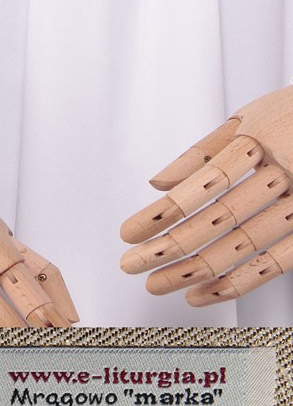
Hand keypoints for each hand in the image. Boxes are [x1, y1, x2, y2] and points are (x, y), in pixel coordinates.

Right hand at [0, 183, 77, 363]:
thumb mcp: (0, 230)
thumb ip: (39, 269)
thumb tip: (72, 315)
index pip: (38, 307)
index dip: (56, 337)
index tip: (68, 357)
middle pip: (13, 332)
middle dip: (34, 360)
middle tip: (49, 380)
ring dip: (3, 371)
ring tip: (21, 388)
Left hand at [120, 84, 292, 304]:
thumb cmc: (291, 113)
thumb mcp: (247, 116)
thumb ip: (202, 149)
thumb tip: (158, 182)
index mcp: (260, 136)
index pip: (204, 181)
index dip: (165, 209)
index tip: (129, 232)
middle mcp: (284, 170)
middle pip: (220, 218)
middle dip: (172, 246)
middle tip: (132, 265)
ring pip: (246, 243)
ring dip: (199, 269)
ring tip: (160, 284)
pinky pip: (280, 261)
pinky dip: (241, 280)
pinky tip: (206, 292)